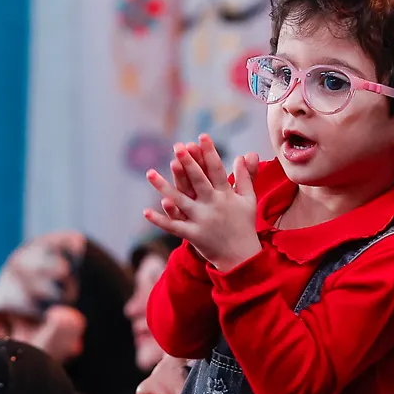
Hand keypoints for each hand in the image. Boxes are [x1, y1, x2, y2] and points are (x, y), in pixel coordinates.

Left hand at [143, 136, 261, 272]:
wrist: (241, 257)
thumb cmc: (244, 224)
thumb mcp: (248, 199)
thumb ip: (246, 176)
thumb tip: (246, 154)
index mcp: (227, 195)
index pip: (217, 170)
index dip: (209, 153)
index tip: (202, 136)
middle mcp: (213, 206)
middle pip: (199, 182)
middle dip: (188, 164)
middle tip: (178, 147)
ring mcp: (202, 221)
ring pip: (181, 201)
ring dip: (164, 188)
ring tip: (150, 173)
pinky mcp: (193, 235)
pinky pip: (174, 227)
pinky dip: (160, 220)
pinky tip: (146, 211)